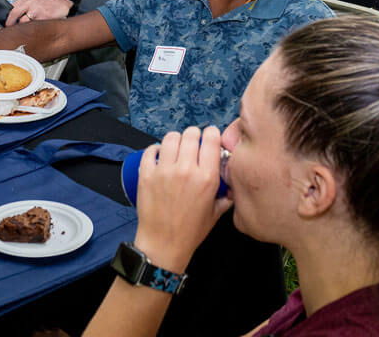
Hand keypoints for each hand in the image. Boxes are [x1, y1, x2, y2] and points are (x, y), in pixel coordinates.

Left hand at [6, 0, 72, 25]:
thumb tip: (14, 16)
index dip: (7, 18)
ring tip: (22, 32)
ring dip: (21, 28)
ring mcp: (36, 10)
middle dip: (10, 23)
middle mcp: (29, 3)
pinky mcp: (44, 17)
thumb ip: (24, 5)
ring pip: (23, 22)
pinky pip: (34, 25)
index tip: (5, 25)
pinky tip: (33, 30)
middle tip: (9, 30)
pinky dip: (32, 29)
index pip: (12, 8)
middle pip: (14, 14)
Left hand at [132, 126, 232, 272]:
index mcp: (206, 178)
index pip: (211, 140)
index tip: (210, 137)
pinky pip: (151, 150)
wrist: (164, 243)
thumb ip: (227, 194)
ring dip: (176, 140)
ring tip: (176, 148)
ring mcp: (164, 170)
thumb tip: (232, 181)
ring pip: (170, 138)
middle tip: (193, 142)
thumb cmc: (191, 231)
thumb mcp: (216, 212)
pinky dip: (156, 149)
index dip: (212, 134)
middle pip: (190, 134)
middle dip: (194, 135)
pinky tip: (160, 156)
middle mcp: (185, 170)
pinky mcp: (146, 174)